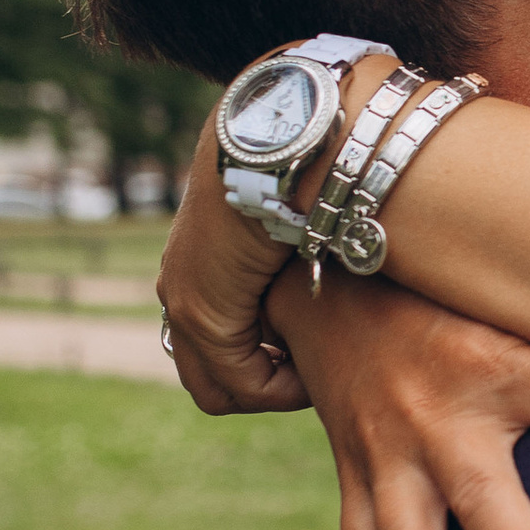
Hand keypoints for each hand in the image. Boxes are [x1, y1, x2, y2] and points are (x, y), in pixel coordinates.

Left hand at [156, 105, 306, 414]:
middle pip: (209, 375)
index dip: (266, 359)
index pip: (219, 341)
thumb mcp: (305, 224)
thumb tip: (348, 275)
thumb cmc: (309, 166)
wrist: (285, 140)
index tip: (312, 354)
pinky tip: (316, 372)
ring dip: (271, 390)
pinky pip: (240, 383)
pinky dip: (280, 390)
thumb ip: (308, 255)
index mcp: (203, 263)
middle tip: (313, 377)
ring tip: (318, 376)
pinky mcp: (202, 311)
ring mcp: (184, 301)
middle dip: (263, 383)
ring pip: (218, 388)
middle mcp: (181, 284)